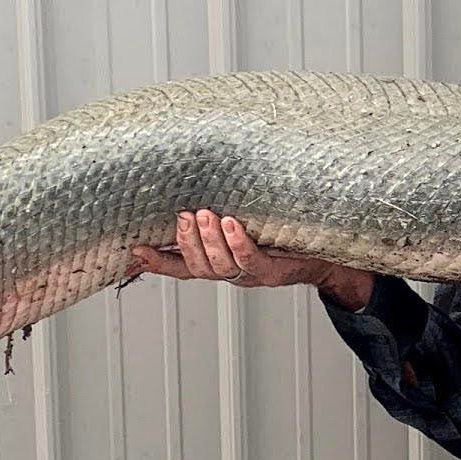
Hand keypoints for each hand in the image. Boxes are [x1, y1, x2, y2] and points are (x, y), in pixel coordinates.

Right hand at [130, 210, 372, 309]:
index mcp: (218, 263)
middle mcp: (230, 272)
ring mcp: (251, 275)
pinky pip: (249, 260)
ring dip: (209, 241)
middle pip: (198, 267)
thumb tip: (193, 185)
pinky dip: (237, 243)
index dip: (158, 262)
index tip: (134, 250)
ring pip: (220, 266)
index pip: (180, 267)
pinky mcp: (273, 271)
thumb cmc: (280, 233)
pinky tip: (232, 224)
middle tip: (183, 215)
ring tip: (203, 214)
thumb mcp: (245, 222)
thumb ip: (219, 213)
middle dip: (186, 242)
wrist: (325, 252)